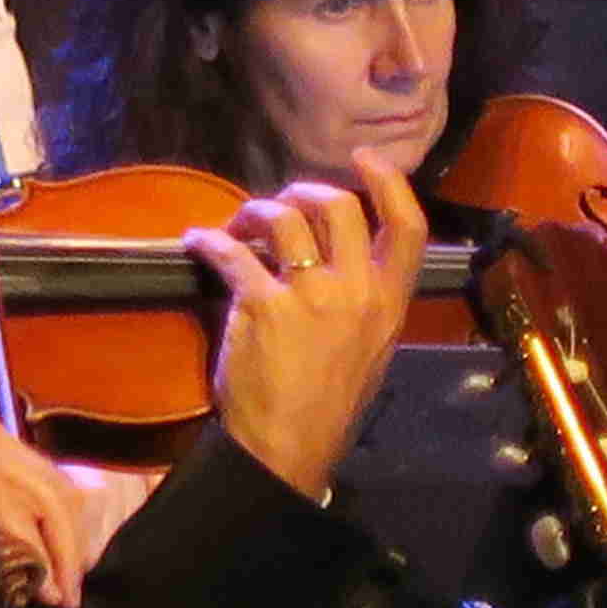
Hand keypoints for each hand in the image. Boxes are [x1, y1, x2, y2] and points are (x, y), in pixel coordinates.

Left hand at [198, 155, 424, 500]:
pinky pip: (232, 252)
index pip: (409, 228)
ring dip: (254, 212)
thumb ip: (365, 302)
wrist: (287, 448)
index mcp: (389, 304)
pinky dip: (209, 242)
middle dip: (304, 191)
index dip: (389, 183)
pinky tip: (197, 244)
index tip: (365, 160)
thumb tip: (336, 259)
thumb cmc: (328, 406)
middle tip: (282, 204)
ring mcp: (310, 296)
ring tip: (237, 228)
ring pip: (285, 217)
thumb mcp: (370, 350)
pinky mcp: (262, 306)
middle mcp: (356, 291)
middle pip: (338, 207)